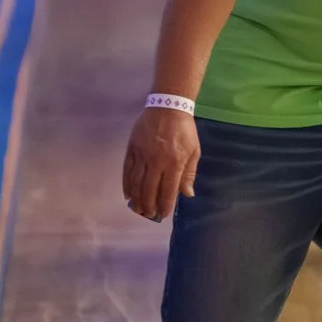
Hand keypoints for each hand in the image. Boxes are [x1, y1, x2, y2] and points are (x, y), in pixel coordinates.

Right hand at [121, 105, 198, 221]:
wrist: (168, 107)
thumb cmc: (184, 130)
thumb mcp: (194, 151)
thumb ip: (189, 174)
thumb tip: (187, 194)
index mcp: (174, 163)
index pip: (167, 191)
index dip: (164, 205)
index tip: (162, 214)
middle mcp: (156, 162)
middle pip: (149, 190)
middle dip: (149, 205)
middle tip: (149, 214)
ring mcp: (142, 156)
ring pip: (136, 183)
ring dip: (137, 199)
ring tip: (138, 209)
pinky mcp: (132, 149)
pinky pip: (127, 171)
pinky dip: (126, 185)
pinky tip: (128, 195)